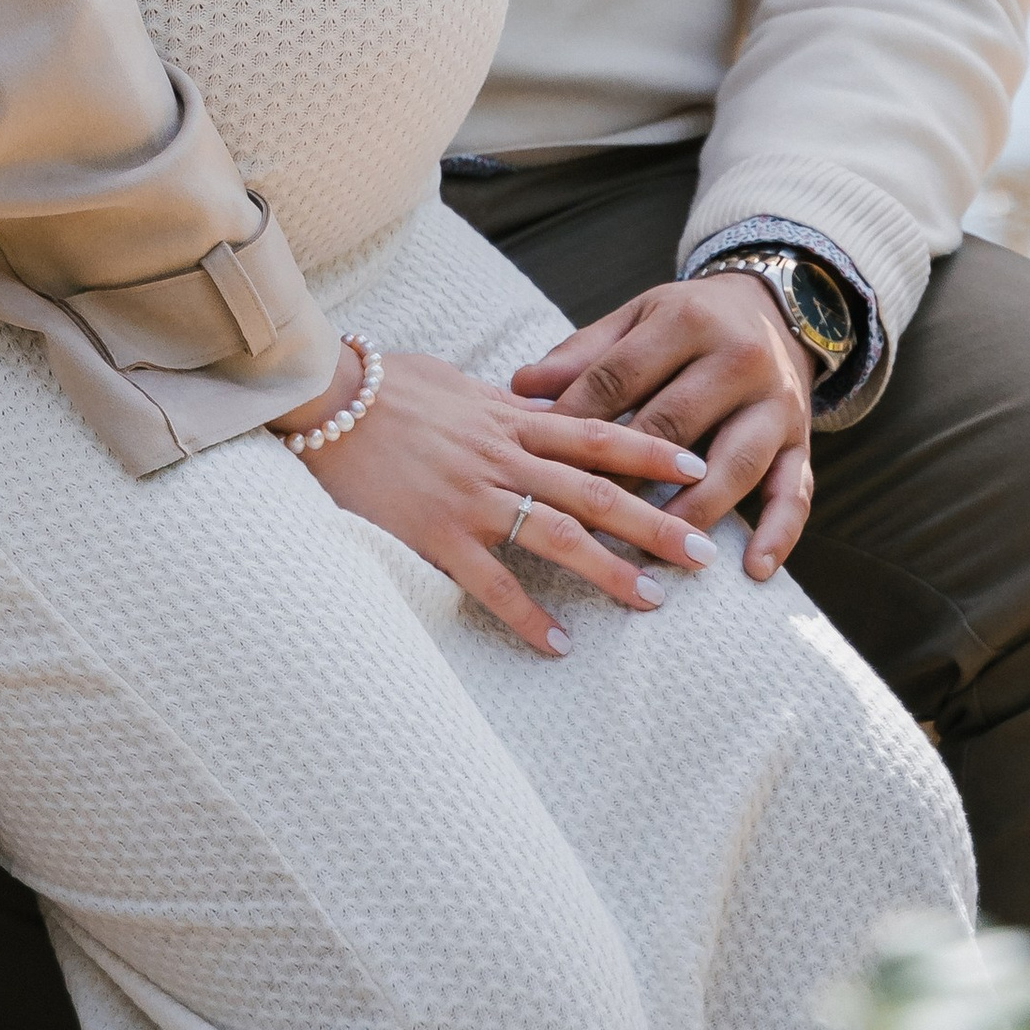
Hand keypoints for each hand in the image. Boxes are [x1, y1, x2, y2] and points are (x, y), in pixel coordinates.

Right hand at [276, 347, 719, 658]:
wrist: (325, 397)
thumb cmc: (389, 386)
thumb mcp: (460, 385)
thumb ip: (507, 409)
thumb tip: (544, 416)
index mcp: (511, 418)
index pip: (599, 433)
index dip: (653, 452)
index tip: (699, 468)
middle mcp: (502, 455)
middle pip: (595, 491)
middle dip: (655, 522)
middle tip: (703, 553)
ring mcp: (471, 496)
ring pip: (556, 534)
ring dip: (609, 570)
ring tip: (653, 600)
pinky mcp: (435, 533)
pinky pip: (491, 582)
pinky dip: (529, 615)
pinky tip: (560, 644)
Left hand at [510, 275, 815, 577]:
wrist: (774, 308)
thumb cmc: (688, 322)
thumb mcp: (639, 318)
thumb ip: (584, 354)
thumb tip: (521, 386)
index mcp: (686, 321)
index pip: (620, 376)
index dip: (576, 421)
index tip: (538, 463)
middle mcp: (736, 360)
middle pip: (674, 424)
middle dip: (626, 478)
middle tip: (584, 525)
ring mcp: (775, 404)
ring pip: (734, 464)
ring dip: (695, 513)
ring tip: (660, 556)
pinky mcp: (801, 442)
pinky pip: (795, 492)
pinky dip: (779, 533)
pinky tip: (752, 568)